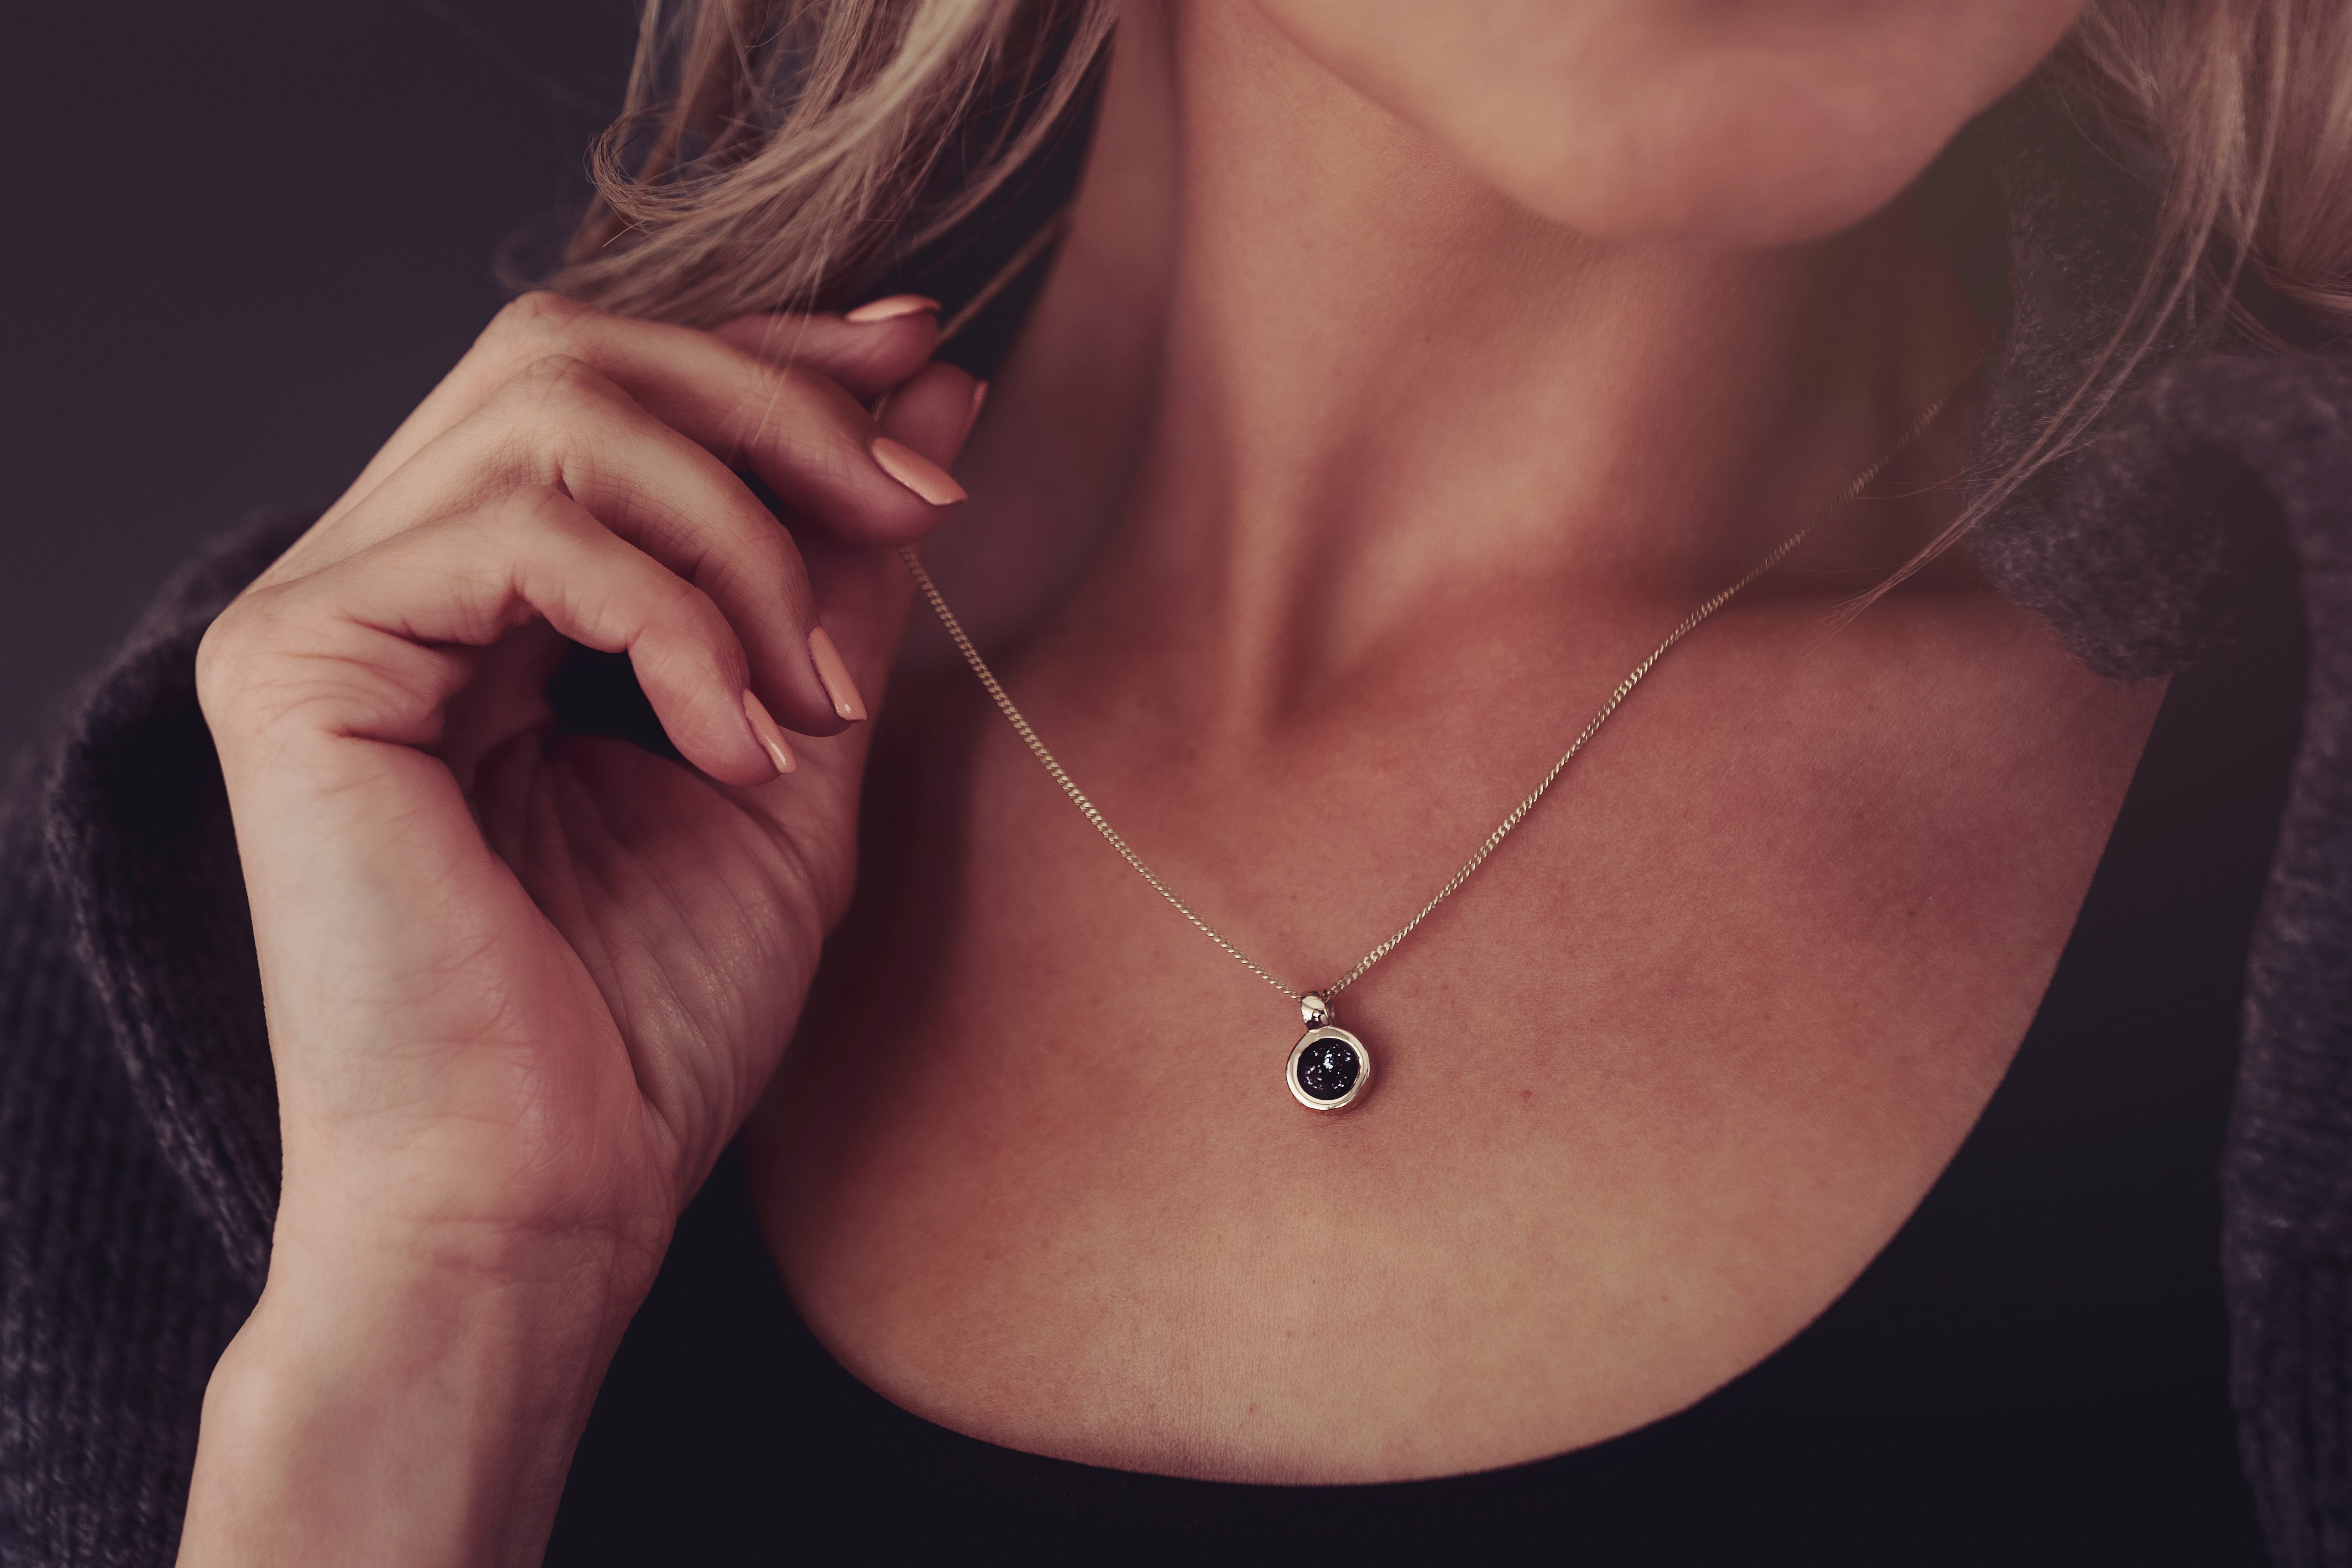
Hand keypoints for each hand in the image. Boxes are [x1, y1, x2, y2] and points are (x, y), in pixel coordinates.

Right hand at [181, 290, 978, 1564]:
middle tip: (913, 508)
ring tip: (811, 698)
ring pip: (556, 414)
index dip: (774, 353)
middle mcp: (386, 579)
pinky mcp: (300, 660)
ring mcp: (327, 611)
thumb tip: (933, 396)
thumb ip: (844, 568)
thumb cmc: (651, 1022)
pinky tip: (735, 746)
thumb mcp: (797, 744)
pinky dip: (674, 623)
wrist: (540, 1202)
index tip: (924, 360)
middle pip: (573, 351)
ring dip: (743, 538)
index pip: (612, 390)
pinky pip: (521, 532)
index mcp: (481, 603)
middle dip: (775, 408)